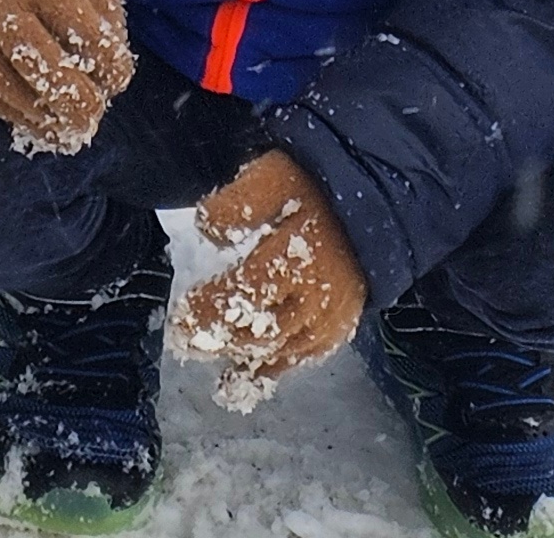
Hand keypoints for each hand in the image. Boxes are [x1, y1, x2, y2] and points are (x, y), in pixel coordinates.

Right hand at [0, 0, 134, 153]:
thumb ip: (106, 9)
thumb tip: (114, 67)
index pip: (83, 31)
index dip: (109, 64)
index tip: (119, 77)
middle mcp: (1, 8)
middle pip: (39, 64)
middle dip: (75, 100)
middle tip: (95, 114)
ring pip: (17, 95)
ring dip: (53, 118)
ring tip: (76, 124)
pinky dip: (29, 121)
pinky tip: (49, 119)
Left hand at [172, 150, 365, 407]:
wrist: (372, 206)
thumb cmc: (313, 187)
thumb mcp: (274, 173)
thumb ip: (238, 201)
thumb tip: (207, 229)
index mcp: (301, 249)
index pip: (248, 286)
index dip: (212, 305)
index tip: (181, 312)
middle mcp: (317, 291)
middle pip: (260, 324)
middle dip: (216, 334)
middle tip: (181, 338)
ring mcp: (328, 317)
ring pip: (276, 346)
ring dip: (236, 353)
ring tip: (202, 355)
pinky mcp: (335, 331)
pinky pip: (298, 359)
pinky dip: (268, 370)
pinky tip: (239, 379)